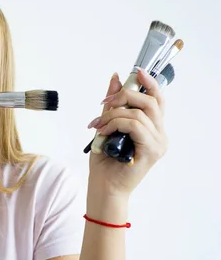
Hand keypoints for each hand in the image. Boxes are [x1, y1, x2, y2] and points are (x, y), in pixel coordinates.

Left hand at [87, 68, 168, 198]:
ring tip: (98, 125)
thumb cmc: (105, 161)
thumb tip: (116, 78)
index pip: (157, 99)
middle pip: (150, 101)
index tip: (136, 71)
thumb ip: (113, 104)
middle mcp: (160, 135)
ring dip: (113, 114)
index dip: (149, 83)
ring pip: (138, 113)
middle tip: (104, 103)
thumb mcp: (106, 125)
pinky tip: (103, 132)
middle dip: (124, 96)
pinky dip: (115, 123)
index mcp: (153, 128)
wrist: (104, 187)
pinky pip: (135, 126)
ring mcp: (159, 143)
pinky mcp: (152, 150)